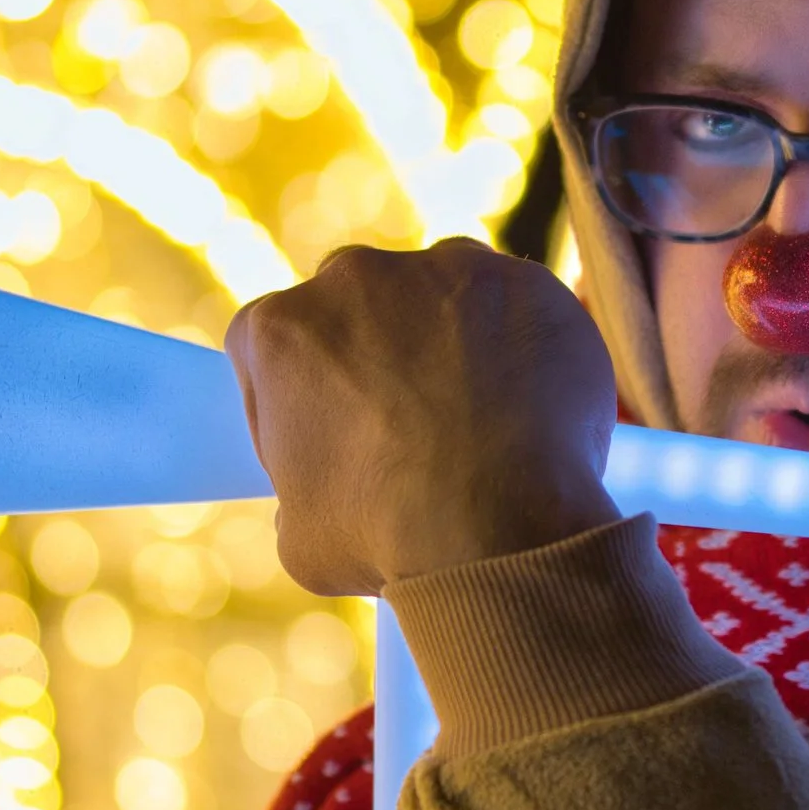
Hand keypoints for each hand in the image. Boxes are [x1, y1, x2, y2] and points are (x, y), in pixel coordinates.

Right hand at [225, 240, 620, 597]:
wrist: (499, 530)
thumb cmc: (389, 539)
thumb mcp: (302, 537)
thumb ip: (300, 488)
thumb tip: (322, 490)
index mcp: (280, 330)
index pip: (271, 344)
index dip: (298, 391)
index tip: (329, 432)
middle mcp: (355, 277)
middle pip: (357, 302)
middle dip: (377, 349)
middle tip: (411, 418)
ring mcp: (448, 270)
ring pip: (443, 293)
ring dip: (453, 336)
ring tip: (483, 414)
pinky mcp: (526, 283)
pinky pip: (520, 307)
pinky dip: (528, 346)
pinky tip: (537, 405)